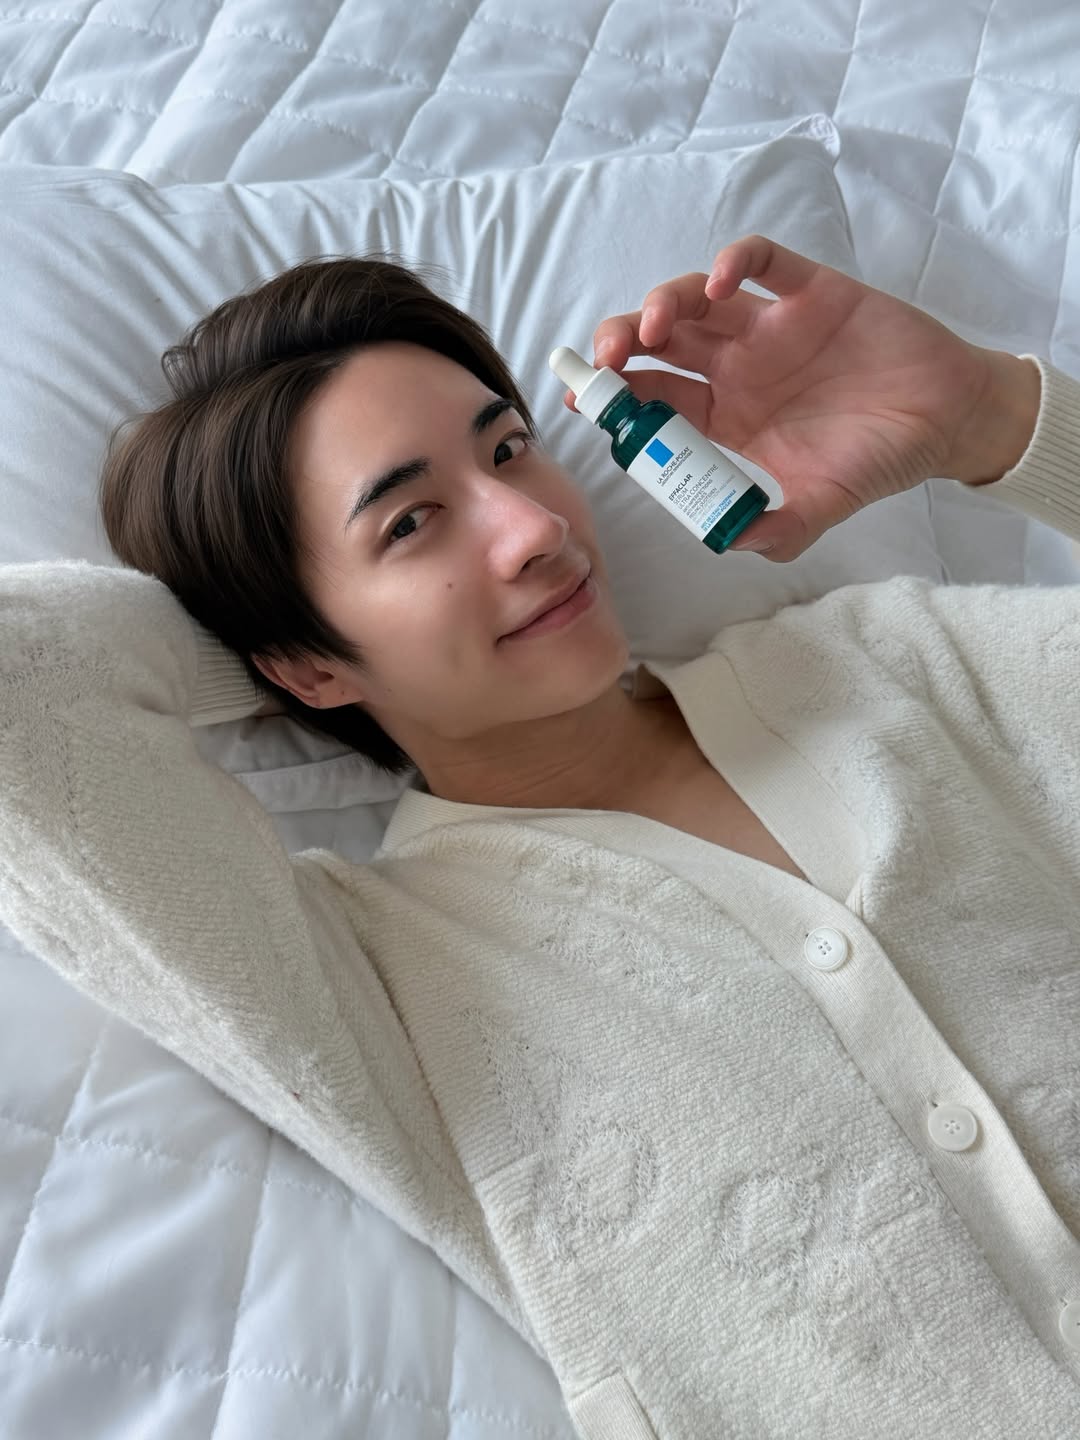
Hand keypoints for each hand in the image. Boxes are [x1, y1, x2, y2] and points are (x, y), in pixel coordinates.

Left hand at [573, 236, 1040, 560]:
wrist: (948, 420)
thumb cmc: (878, 460)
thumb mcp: (822, 508)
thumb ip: (776, 529)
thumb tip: (727, 543)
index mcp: (726, 416)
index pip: (655, 399)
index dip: (617, 397)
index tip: (588, 402)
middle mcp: (738, 367)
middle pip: (660, 343)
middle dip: (623, 344)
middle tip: (607, 360)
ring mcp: (770, 326)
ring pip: (697, 300)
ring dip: (664, 303)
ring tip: (653, 326)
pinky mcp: (810, 291)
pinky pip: (764, 262)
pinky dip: (735, 261)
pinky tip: (720, 283)